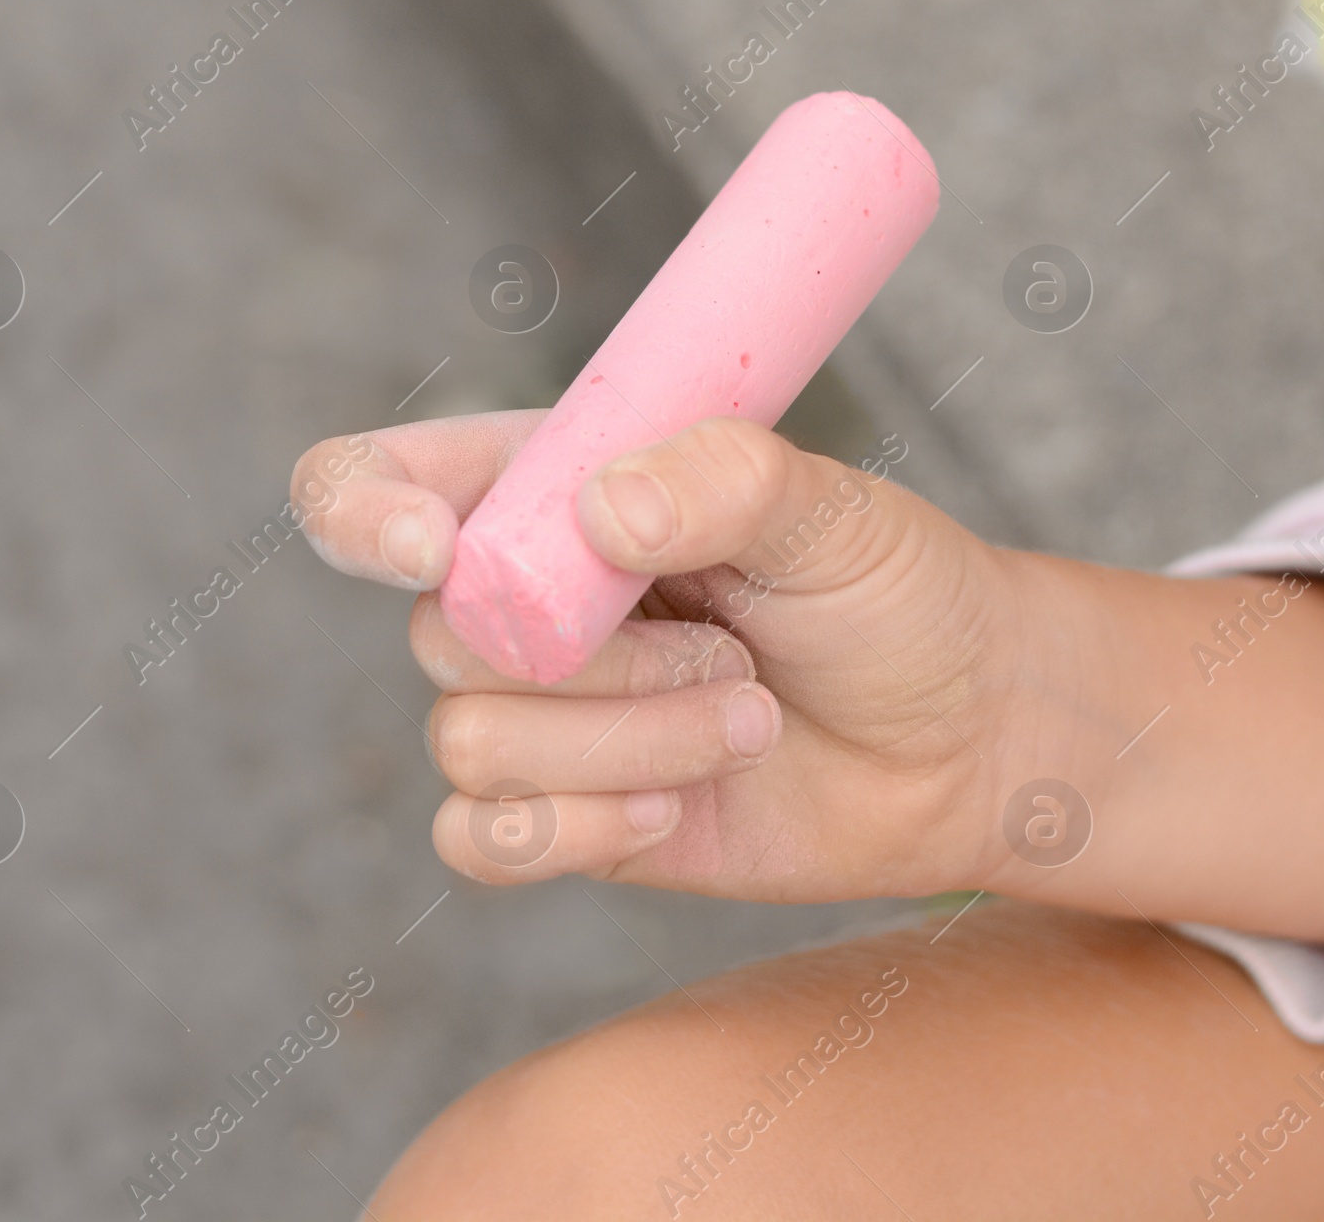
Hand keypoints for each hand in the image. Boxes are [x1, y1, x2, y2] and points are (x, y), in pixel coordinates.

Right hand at [295, 411, 1027, 900]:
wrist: (961, 739)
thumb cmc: (894, 592)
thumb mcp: (833, 511)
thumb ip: (726, 480)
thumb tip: (602, 509)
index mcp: (553, 484)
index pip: (375, 481)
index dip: (362, 511)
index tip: (439, 548)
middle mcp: (522, 596)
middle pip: (435, 631)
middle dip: (596, 657)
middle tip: (735, 651)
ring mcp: (539, 712)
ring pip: (471, 741)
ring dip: (628, 740)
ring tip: (749, 716)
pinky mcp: (563, 817)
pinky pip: (480, 841)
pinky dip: (576, 830)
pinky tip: (671, 808)